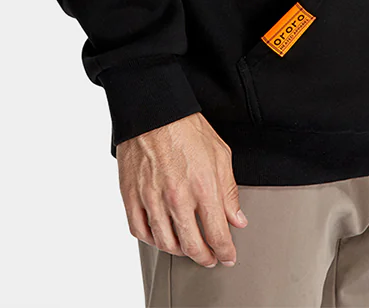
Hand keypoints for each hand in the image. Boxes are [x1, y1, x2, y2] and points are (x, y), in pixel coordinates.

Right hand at [117, 112, 248, 267]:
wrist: (153, 110)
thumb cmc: (186, 127)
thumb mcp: (220, 154)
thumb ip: (229, 191)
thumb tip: (237, 219)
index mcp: (203, 187)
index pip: (218, 235)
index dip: (225, 252)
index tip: (227, 257)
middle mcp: (177, 197)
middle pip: (192, 246)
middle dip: (204, 258)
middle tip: (209, 259)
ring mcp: (151, 199)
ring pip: (165, 243)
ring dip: (179, 251)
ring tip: (187, 248)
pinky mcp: (131, 196)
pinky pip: (140, 231)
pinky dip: (152, 240)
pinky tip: (161, 236)